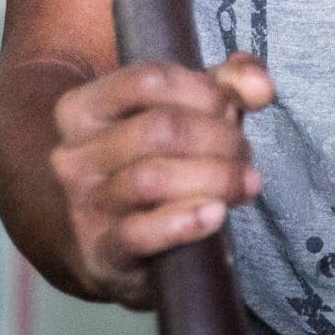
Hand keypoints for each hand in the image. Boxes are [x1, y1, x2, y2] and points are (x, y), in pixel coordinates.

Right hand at [47, 53, 275, 306]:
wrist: (99, 241)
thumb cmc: (146, 164)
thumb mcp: (179, 114)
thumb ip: (224, 86)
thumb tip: (260, 86)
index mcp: (84, 109)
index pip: (149, 81)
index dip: (205, 92)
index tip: (230, 110)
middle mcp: (74, 155)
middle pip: (160, 129)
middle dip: (219, 138)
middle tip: (244, 154)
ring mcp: (83, 206)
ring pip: (153, 179)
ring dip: (216, 178)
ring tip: (243, 184)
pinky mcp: (99, 254)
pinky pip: (138, 234)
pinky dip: (185, 223)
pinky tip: (215, 214)